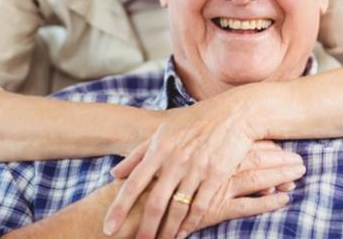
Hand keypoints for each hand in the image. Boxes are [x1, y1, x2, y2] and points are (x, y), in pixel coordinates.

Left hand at [102, 92, 293, 238]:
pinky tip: (182, 234)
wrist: (234, 114)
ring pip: (178, 209)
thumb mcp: (163, 131)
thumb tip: (114, 173)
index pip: (133, 183)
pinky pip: (200, 207)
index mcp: (159, 148)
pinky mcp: (216, 176)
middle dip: (144, 228)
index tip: (108, 227)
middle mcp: (175, 160)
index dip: (119, 208)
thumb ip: (137, 154)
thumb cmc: (195, 121)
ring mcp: (196, 169)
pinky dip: (190, 224)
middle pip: (155, 202)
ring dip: (167, 231)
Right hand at [159, 143, 304, 238]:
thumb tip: (198, 139)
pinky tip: (284, 199)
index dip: (263, 145)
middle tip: (301, 159)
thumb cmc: (149, 181)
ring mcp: (214, 186)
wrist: (136, 206)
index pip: (241, 143)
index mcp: (204, 149)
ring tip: (300, 173)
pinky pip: (246, 205)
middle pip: (253, 157)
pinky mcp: (214, 208)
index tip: (282, 145)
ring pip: (254, 178)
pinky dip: (266, 202)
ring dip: (278, 175)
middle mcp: (211, 164)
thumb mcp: (164, 153)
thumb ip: (180, 146)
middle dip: (278, 158)